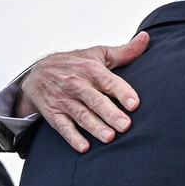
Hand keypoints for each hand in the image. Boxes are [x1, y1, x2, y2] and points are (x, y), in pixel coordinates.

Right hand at [18, 32, 148, 152]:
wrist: (37, 73)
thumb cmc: (75, 64)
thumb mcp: (98, 55)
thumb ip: (124, 52)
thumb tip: (147, 38)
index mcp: (90, 69)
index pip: (108, 81)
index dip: (122, 92)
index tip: (135, 104)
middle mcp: (76, 84)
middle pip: (95, 100)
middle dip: (110, 113)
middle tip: (126, 126)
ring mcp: (64, 99)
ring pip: (80, 115)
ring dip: (95, 127)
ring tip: (110, 138)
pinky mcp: (53, 113)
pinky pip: (62, 127)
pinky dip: (72, 137)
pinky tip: (84, 148)